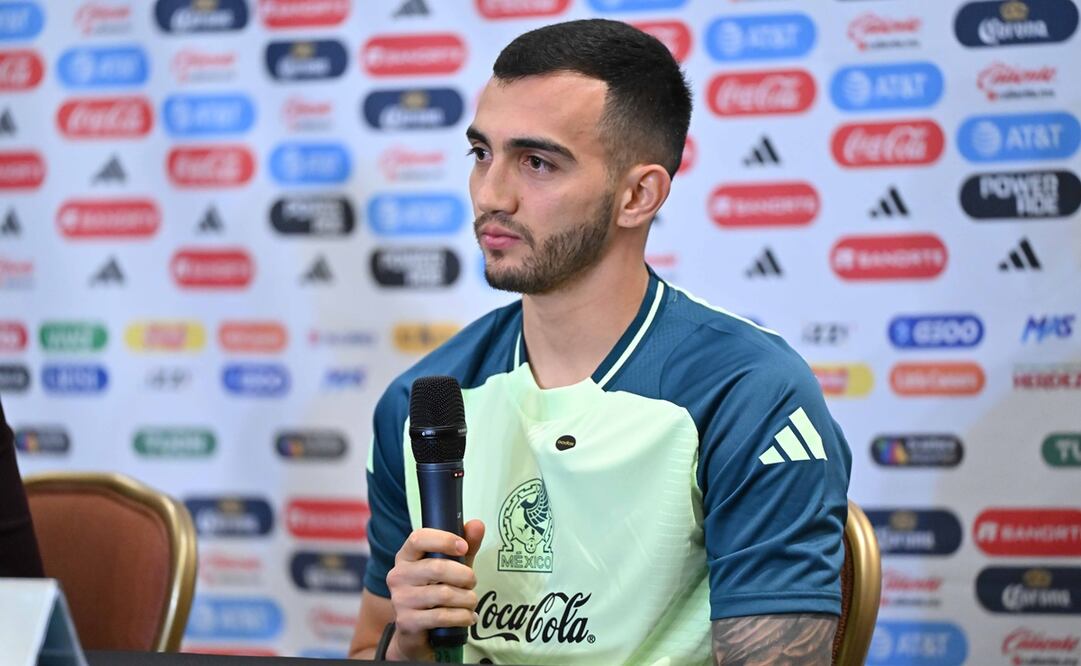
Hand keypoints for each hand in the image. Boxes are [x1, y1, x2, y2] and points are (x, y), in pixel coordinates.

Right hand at [385, 519, 484, 660]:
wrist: (416, 632)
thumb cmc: (435, 592)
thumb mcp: (451, 567)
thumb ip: (465, 546)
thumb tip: (477, 524)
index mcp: (406, 556)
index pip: (418, 538)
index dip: (444, 540)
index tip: (463, 547)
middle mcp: (398, 575)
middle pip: (437, 568)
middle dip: (464, 575)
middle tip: (473, 582)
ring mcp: (400, 599)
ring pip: (443, 594)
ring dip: (467, 599)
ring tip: (472, 602)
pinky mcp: (407, 622)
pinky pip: (441, 616)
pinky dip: (462, 617)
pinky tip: (468, 617)